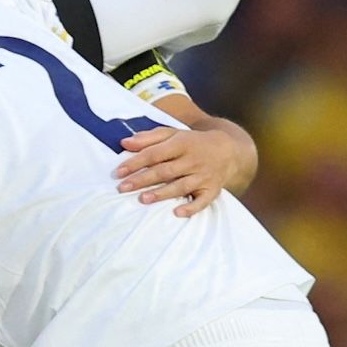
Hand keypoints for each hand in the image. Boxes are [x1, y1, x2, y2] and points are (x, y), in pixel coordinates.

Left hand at [116, 122, 254, 216]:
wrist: (228, 150)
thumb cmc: (192, 143)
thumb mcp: (173, 134)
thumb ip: (148, 138)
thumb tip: (124, 143)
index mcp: (182, 143)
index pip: (156, 153)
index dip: (136, 162)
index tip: (118, 172)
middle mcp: (193, 160)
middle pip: (165, 171)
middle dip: (143, 179)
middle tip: (122, 188)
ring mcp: (204, 176)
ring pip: (181, 186)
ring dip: (162, 193)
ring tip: (143, 199)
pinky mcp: (212, 190)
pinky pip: (202, 201)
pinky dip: (191, 208)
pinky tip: (177, 212)